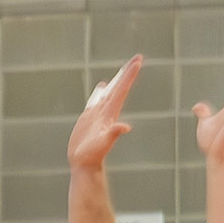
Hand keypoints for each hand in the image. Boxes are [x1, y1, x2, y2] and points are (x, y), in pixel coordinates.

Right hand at [68, 54, 142, 171]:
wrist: (85, 164)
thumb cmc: (93, 155)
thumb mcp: (102, 143)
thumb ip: (113, 134)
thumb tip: (125, 127)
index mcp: (110, 113)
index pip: (122, 89)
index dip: (129, 74)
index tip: (138, 60)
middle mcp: (106, 111)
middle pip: (118, 87)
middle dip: (127, 73)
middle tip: (137, 58)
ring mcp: (98, 114)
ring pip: (109, 92)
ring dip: (116, 80)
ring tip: (123, 69)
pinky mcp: (89, 118)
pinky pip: (96, 99)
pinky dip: (99, 91)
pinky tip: (101, 86)